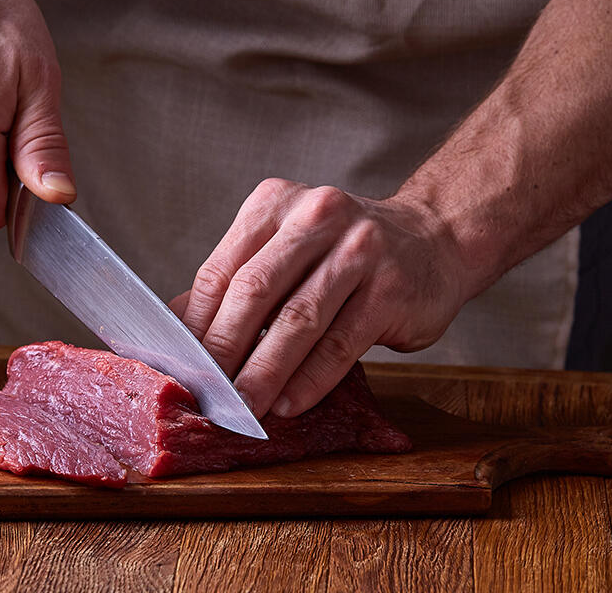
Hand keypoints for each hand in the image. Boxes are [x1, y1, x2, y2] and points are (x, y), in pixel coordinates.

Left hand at [174, 178, 483, 418]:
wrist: (435, 239)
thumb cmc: (348, 251)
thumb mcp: (288, 247)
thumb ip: (237, 280)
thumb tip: (175, 328)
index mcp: (276, 204)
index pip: (221, 270)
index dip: (195, 325)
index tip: (180, 368)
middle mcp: (317, 217)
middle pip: (254, 292)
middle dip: (223, 351)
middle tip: (205, 394)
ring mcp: (359, 250)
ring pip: (297, 321)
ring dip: (264, 373)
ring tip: (243, 408)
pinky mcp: (391, 289)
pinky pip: (340, 344)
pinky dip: (309, 380)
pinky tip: (289, 403)